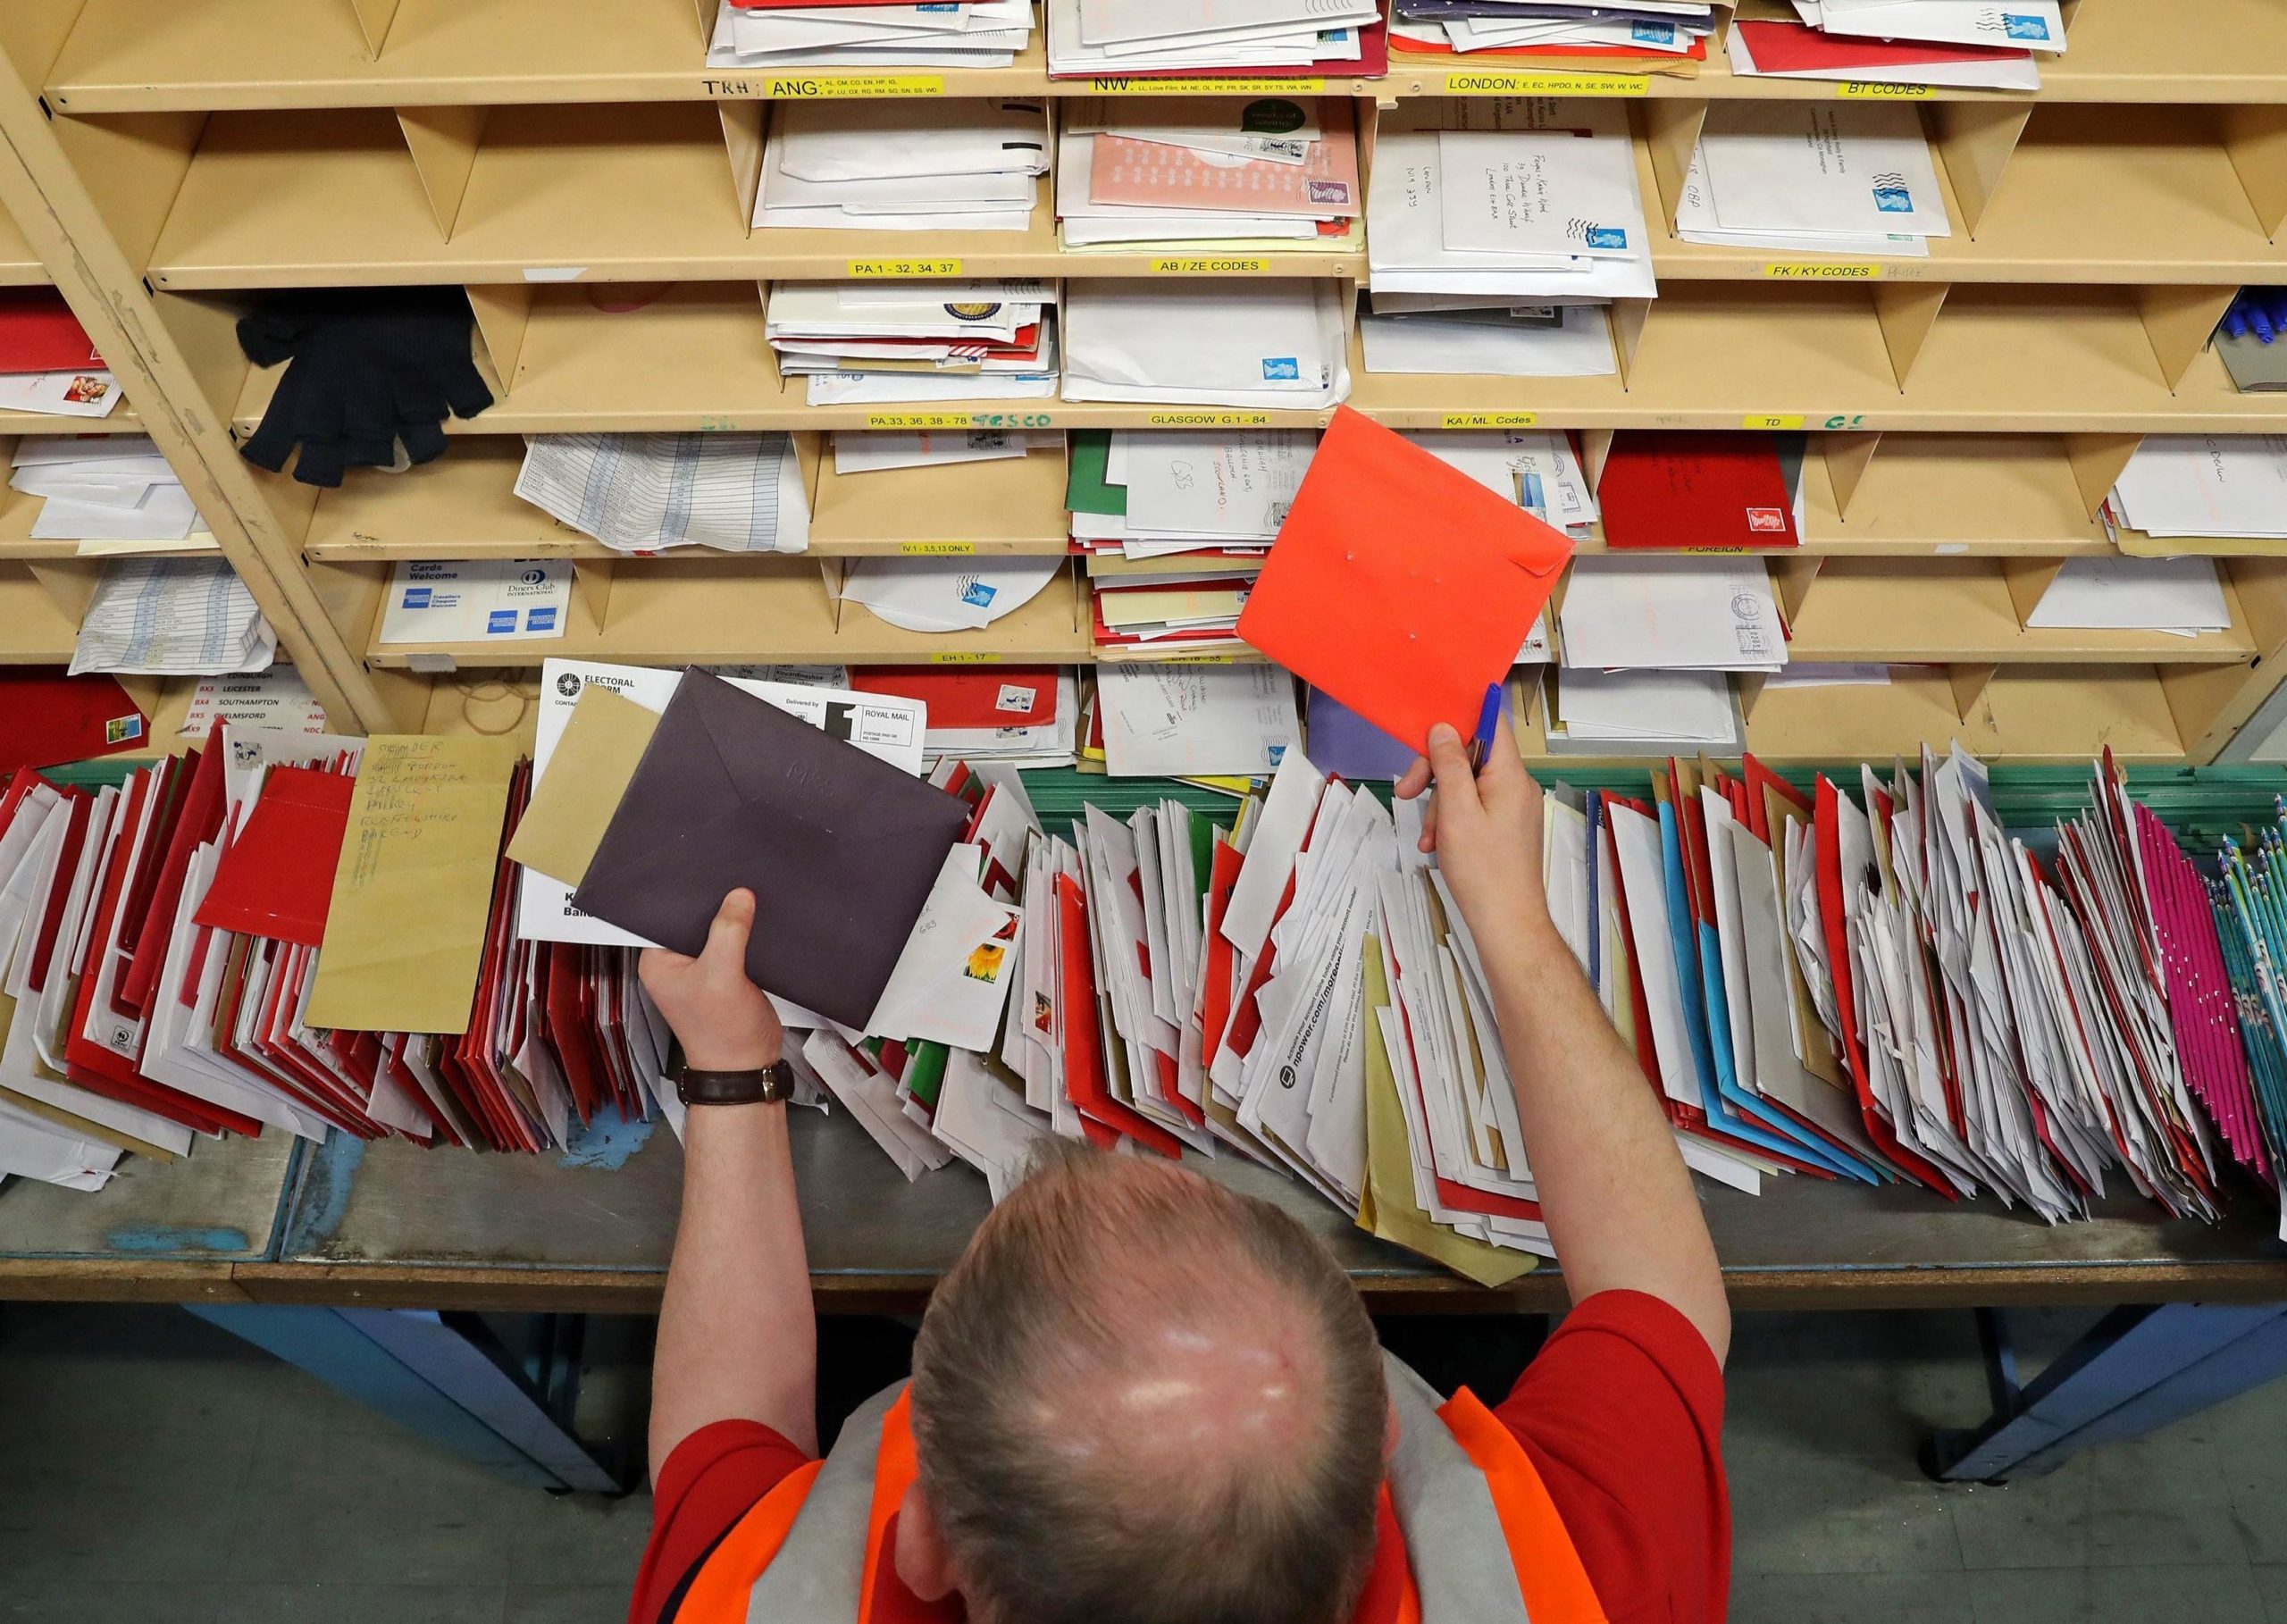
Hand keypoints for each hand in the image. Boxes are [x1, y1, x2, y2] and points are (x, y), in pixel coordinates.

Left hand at [639, 889, 785, 1072]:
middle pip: (694, 920)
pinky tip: (759, 918)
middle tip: (736, 877)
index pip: (668, 914)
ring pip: (716, 930)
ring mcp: (701, 968)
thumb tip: (740, 894)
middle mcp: (675, 963)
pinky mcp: (726, 973)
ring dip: (733, 918)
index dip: (689, 894)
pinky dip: (746, 933)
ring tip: (750, 893)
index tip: (711, 871)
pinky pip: (733, 943)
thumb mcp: (722, 976)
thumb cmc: (722, 1030)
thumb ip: (728, 932)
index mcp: (658, 961)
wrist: (748, 1066)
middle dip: (716, 904)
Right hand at [1396, 715, 1551, 961]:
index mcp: (1510, 775)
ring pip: (1468, 786)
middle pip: (1472, 757)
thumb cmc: (1482, 869)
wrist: (1508, 923)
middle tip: (1406, 791)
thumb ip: (1449, 765)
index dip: (1459, 722)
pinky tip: (1437, 845)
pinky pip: (1475, 809)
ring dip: (1440, 805)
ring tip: (1428, 837)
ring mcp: (1514, 809)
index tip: (1427, 737)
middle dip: (1436, 772)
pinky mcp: (1507, 829)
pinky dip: (1452, 821)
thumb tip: (1443, 728)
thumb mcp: (1456, 812)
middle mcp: (1517, 786)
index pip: (1491, 724)